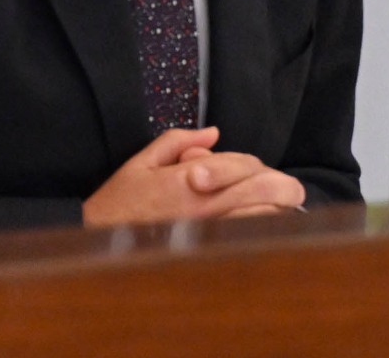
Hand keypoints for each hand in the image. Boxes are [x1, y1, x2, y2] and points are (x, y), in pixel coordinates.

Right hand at [82, 126, 305, 226]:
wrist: (95, 243)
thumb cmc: (118, 202)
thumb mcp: (142, 161)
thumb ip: (179, 141)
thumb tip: (213, 134)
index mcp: (188, 180)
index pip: (242, 166)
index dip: (254, 165)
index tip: (255, 170)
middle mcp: (203, 208)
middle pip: (264, 193)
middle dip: (286, 188)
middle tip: (293, 191)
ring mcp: (208, 234)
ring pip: (262, 220)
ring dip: (277, 212)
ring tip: (281, 210)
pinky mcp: (206, 254)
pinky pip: (246, 244)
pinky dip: (261, 235)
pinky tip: (264, 232)